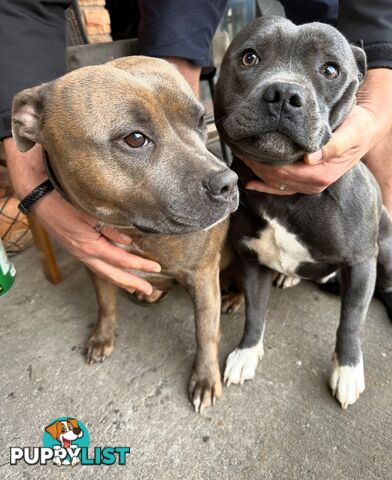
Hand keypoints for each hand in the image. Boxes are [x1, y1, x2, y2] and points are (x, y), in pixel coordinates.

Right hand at [4, 138, 159, 293]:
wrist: (39, 198)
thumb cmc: (65, 202)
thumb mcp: (91, 213)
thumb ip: (112, 229)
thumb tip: (130, 242)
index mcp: (91, 246)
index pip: (121, 260)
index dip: (140, 265)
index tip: (156, 268)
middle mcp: (85, 254)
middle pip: (113, 274)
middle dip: (132, 283)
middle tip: (148, 291)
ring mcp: (79, 254)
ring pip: (104, 273)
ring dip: (120, 281)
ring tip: (134, 288)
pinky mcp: (77, 250)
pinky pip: (96, 266)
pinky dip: (109, 273)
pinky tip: (115, 272)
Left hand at [244, 69, 391, 194]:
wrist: (364, 130)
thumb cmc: (357, 127)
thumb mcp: (350, 133)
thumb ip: (333, 146)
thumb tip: (310, 158)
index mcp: (321, 175)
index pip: (284, 172)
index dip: (263, 163)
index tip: (248, 149)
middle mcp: (314, 184)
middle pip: (276, 179)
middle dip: (256, 165)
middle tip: (239, 149)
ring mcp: (309, 185)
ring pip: (275, 184)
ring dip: (257, 173)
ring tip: (242, 157)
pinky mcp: (305, 181)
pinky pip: (281, 188)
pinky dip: (264, 186)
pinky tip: (250, 183)